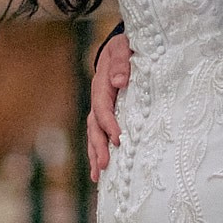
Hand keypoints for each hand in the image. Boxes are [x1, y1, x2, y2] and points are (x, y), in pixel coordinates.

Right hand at [86, 30, 130, 178]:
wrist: (124, 46)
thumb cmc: (128, 47)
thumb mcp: (125, 47)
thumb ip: (122, 61)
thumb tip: (119, 81)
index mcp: (103, 83)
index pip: (103, 107)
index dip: (109, 124)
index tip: (119, 139)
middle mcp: (98, 97)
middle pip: (94, 125)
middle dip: (98, 146)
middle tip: (104, 165)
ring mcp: (101, 107)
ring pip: (94, 133)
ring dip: (95, 154)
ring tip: (97, 176)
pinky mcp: (107, 114)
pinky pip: (100, 134)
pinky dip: (99, 152)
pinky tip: (102, 171)